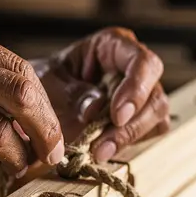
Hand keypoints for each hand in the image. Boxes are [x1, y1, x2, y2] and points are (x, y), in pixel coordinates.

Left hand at [33, 27, 169, 162]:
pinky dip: (129, 143)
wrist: (38, 99)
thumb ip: (71, 94)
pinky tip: (104, 149)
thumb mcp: (49, 82)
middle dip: (131, 124)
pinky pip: (149, 131)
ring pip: (157, 116)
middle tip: (102, 146)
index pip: (143, 62)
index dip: (136, 89)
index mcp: (114, 44)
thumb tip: (95, 110)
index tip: (117, 116)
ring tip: (98, 152)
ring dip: (129, 137)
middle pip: (154, 94)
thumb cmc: (46, 80)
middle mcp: (134, 66)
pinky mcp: (141, 115)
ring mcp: (141, 92)